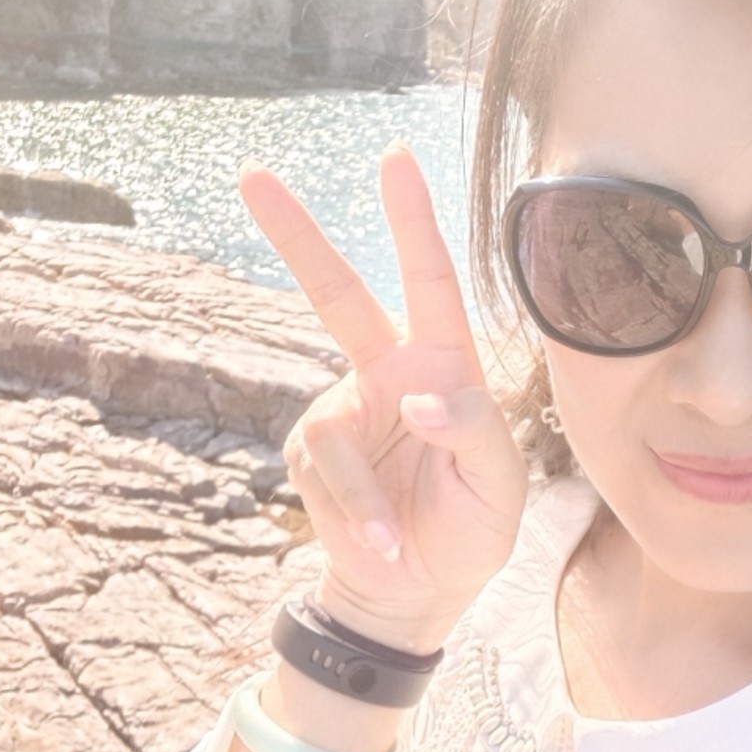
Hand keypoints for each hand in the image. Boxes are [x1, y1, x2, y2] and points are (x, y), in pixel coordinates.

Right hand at [241, 145, 528, 651]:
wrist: (416, 592)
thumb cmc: (470, 530)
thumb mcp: (498, 487)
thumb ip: (476, 433)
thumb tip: (422, 394)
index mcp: (444, 365)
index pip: (431, 283)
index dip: (413, 223)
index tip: (394, 159)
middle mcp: (388, 374)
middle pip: (337, 295)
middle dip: (296, 236)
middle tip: (252, 173)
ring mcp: (343, 412)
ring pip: (334, 431)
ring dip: (366, 492)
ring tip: (395, 538)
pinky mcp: (311, 454)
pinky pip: (326, 473)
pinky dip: (357, 513)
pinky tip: (381, 541)